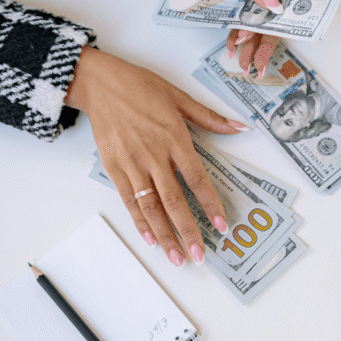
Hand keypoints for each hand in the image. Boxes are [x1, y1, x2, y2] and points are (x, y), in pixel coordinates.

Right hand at [65, 47, 248, 266]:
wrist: (100, 83)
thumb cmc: (140, 87)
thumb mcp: (179, 97)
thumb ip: (209, 117)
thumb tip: (239, 127)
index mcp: (174, 138)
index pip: (196, 178)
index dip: (210, 204)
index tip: (221, 225)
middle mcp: (153, 154)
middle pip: (174, 200)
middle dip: (188, 230)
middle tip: (199, 254)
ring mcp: (132, 163)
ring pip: (150, 206)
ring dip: (164, 234)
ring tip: (176, 257)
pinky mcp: (114, 167)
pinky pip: (129, 200)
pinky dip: (139, 221)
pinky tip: (151, 238)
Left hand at [175, 0, 284, 77]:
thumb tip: (271, 5)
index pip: (284, 2)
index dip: (278, 28)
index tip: (270, 49)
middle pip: (270, 16)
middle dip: (263, 43)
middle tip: (256, 66)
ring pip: (255, 17)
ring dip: (249, 40)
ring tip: (244, 63)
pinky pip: (239, 11)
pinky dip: (236, 27)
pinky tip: (232, 44)